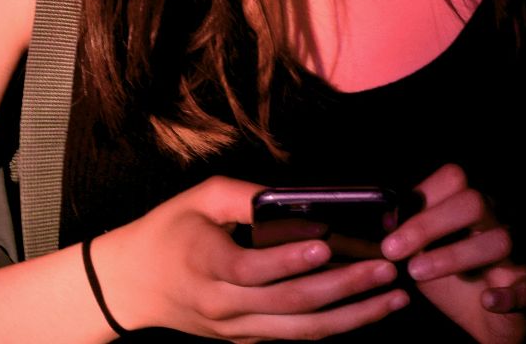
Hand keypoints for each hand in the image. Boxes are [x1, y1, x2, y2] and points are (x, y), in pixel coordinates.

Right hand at [92, 175, 408, 340]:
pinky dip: (335, 324)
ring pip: (302, 330)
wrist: (129, 287)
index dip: (291, 258)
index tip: (327, 244)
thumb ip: (246, 196)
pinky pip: (295, 336)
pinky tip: (368, 310)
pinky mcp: (246, 340)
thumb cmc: (167, 232)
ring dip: (354, 316)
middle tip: (387, 268)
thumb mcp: (199, 199)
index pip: (254, 269)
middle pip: (291, 304)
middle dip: (345, 287)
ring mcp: (236, 329)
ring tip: (395, 298)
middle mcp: (223, 305)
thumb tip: (299, 199)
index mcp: (207, 264)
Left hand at [381, 163, 525, 343]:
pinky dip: (507, 294)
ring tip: (417, 272)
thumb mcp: (424, 257)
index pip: (454, 179)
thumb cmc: (455, 281)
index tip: (390, 228)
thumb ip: (408, 237)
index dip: (422, 195)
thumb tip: (386, 219)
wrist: (487, 323)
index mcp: (470, 208)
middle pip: (473, 202)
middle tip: (393, 250)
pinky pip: (525, 285)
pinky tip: (487, 300)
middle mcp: (496, 221)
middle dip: (429, 224)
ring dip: (455, 255)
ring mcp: (516, 252)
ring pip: (498, 240)